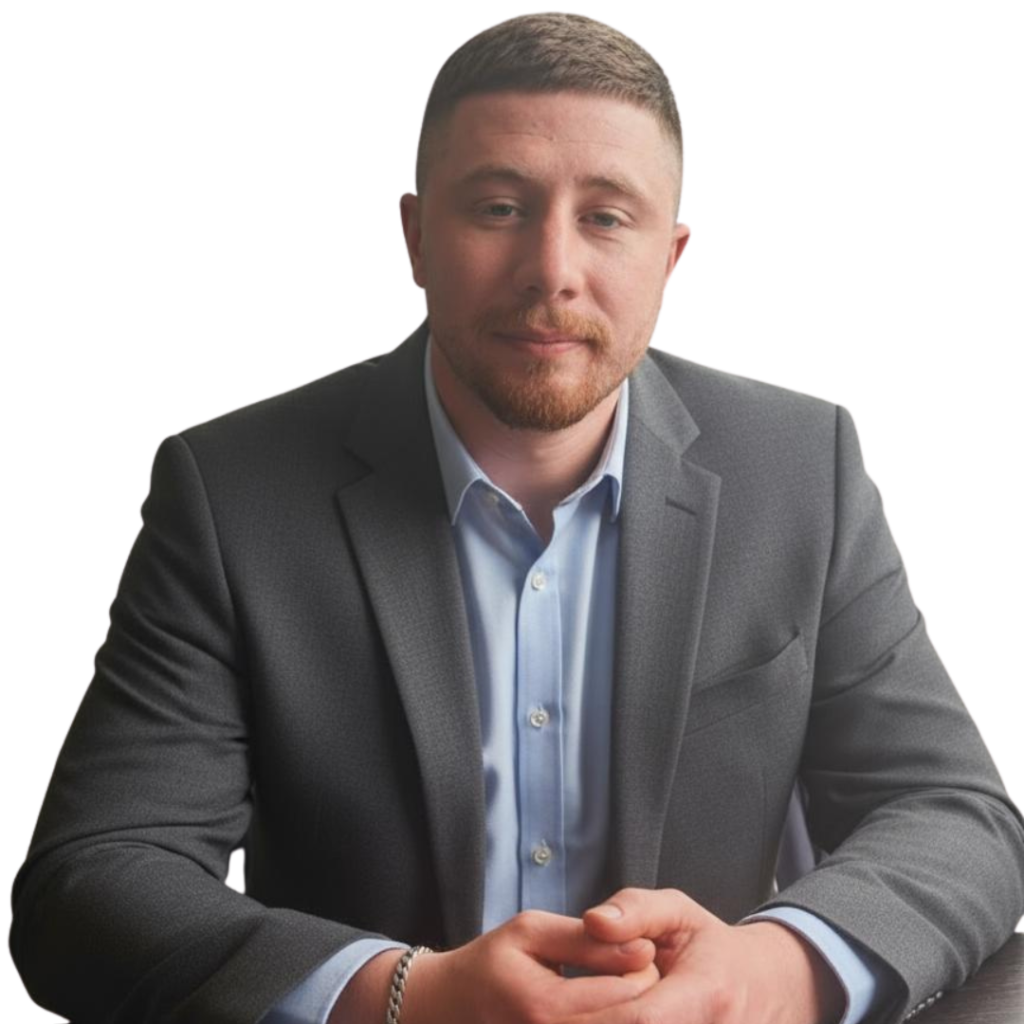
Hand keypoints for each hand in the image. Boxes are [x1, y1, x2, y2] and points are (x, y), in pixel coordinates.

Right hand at [333, 910, 659, 1023]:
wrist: (455, 1006)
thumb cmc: (492, 960)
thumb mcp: (532, 931)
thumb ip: (585, 940)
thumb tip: (642, 947)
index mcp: (547, 1007)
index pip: (629, 991)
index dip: (643, 962)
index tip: (637, 941)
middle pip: (633, 1017)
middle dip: (645, 987)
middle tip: (635, 962)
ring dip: (630, 1005)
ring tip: (618, 980)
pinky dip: (612, 1013)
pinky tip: (606, 1001)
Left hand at [568, 888, 844, 1023]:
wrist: (763, 991)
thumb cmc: (709, 949)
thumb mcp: (678, 912)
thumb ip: (634, 910)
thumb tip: (592, 920)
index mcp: (708, 995)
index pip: (640, 1019)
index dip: (589, 1015)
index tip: (549, 1004)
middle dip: (582, 1023)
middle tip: (545, 1011)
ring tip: (559, 1015)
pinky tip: (595, 1018)